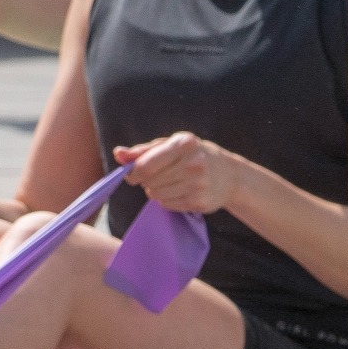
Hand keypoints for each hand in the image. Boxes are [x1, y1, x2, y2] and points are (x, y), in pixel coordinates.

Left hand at [115, 133, 242, 214]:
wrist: (229, 175)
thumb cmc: (193, 155)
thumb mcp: (170, 145)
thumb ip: (142, 150)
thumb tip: (118, 154)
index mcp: (184, 143)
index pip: (145, 165)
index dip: (132, 173)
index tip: (132, 174)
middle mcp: (193, 163)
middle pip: (149, 182)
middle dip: (146, 181)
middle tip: (158, 176)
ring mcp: (198, 184)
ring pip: (156, 195)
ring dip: (156, 191)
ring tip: (170, 182)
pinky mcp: (199, 202)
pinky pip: (167, 205)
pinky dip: (166, 200)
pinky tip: (179, 191)